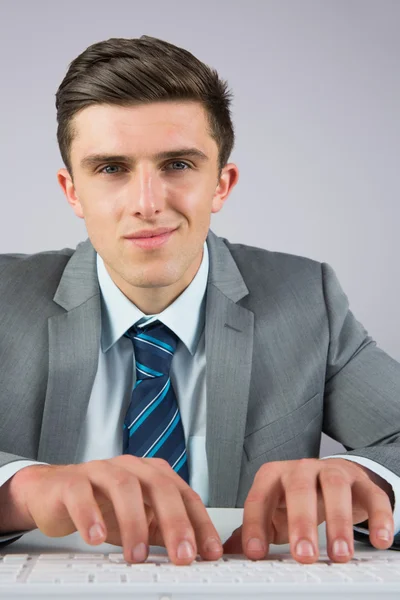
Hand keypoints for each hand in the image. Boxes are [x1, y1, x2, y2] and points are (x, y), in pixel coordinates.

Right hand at [5, 456, 222, 564]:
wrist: (54, 493)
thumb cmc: (101, 504)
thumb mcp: (139, 519)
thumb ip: (163, 530)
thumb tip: (192, 554)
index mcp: (152, 474)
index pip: (184, 494)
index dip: (199, 522)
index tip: (209, 551)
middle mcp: (131, 467)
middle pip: (159, 486)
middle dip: (175, 521)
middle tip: (181, 555)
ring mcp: (101, 470)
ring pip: (124, 486)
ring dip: (134, 522)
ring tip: (137, 555)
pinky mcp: (72, 481)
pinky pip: (81, 493)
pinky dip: (90, 515)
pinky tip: (96, 537)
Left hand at [223, 458, 394, 562]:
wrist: (333, 477)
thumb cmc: (298, 498)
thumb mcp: (273, 512)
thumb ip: (254, 528)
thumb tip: (225, 551)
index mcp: (273, 476)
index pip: (259, 497)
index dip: (256, 524)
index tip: (255, 553)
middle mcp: (301, 470)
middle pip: (299, 488)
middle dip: (301, 522)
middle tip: (303, 556)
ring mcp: (332, 472)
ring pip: (335, 487)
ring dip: (338, 521)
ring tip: (339, 555)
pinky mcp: (361, 482)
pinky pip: (371, 495)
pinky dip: (377, 517)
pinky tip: (378, 541)